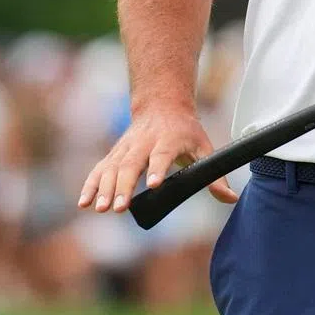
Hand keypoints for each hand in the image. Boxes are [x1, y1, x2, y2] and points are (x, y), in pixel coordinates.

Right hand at [78, 102, 238, 212]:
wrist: (162, 105)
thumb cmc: (185, 131)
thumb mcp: (204, 147)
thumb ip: (214, 175)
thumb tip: (230, 199)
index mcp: (168, 140)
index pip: (162, 155)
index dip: (157, 169)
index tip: (152, 185)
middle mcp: (144, 142)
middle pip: (131, 164)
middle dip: (124, 186)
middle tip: (119, 207)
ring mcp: (126, 147)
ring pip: (112, 167)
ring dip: (104, 188)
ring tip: (101, 209)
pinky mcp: (115, 153)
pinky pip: (100, 168)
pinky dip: (91, 184)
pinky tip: (84, 203)